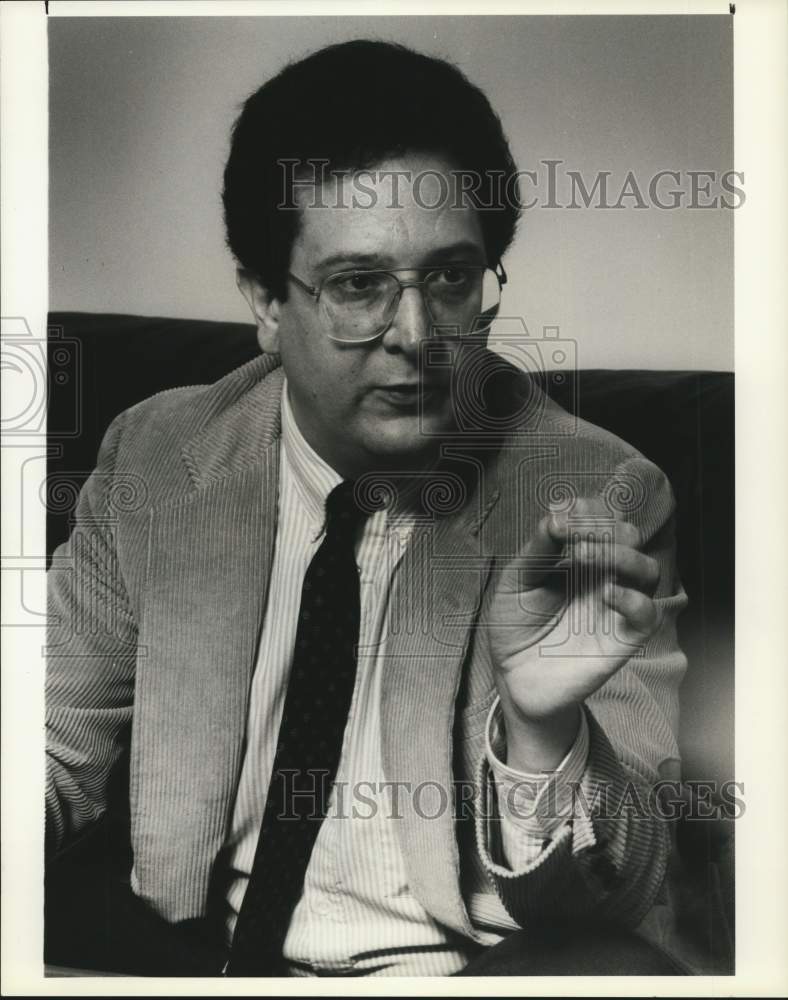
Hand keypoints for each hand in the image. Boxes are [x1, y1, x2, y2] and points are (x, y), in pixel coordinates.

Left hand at [482, 497, 662, 770]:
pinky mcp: (624, 638)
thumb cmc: (516, 624)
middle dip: (604, 526)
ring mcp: (616, 605)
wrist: (514, 675)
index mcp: (580, 555)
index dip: (588, 509)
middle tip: (572, 536)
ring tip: (583, 556)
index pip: (602, 517)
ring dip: (620, 555)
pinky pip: (647, 613)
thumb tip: (556, 515)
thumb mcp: (517, 579)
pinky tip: (605, 595)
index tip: (559, 514)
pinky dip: (632, 598)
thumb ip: (538, 548)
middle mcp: (604, 575)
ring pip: (647, 569)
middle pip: (630, 535)